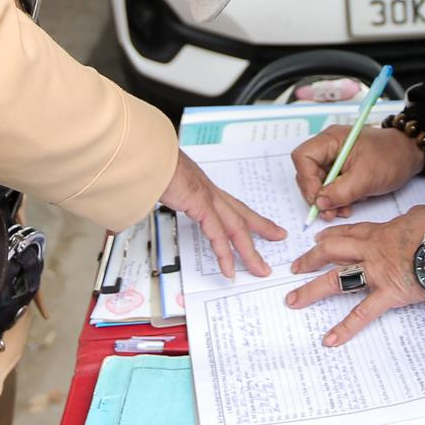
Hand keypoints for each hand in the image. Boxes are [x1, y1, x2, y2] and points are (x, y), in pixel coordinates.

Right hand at [160, 150, 286, 279]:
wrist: (145, 153)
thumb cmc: (150, 164)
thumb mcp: (163, 182)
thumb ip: (167, 192)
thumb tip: (159, 196)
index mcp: (203, 186)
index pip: (232, 204)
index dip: (249, 215)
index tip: (263, 223)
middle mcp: (209, 191)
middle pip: (242, 214)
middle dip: (262, 228)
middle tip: (279, 237)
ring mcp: (207, 197)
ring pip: (236, 228)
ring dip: (249, 251)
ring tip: (260, 269)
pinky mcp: (199, 204)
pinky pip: (217, 234)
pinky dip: (224, 254)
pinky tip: (229, 270)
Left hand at [287, 203, 424, 346]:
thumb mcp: (420, 215)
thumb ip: (408, 222)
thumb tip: (410, 224)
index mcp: (381, 231)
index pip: (350, 232)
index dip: (332, 236)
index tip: (318, 239)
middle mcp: (372, 250)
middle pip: (333, 251)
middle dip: (311, 259)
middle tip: (295, 268)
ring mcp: (377, 272)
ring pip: (337, 279)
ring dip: (312, 291)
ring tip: (293, 301)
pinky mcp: (389, 294)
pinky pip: (362, 313)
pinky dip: (345, 328)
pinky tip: (329, 340)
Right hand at [293, 126, 423, 221]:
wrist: (410, 156)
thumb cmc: (391, 157)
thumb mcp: (366, 177)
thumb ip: (341, 192)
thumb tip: (319, 203)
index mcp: (331, 140)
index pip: (303, 157)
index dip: (306, 180)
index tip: (317, 199)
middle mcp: (328, 148)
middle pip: (307, 173)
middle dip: (317, 195)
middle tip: (329, 212)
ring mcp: (334, 160)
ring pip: (318, 184)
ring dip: (327, 201)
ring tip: (342, 211)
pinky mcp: (341, 171)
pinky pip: (330, 188)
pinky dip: (336, 200)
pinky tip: (347, 206)